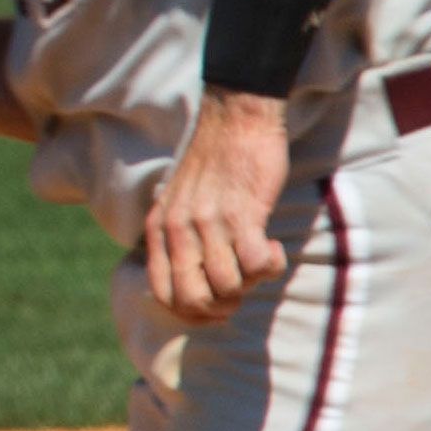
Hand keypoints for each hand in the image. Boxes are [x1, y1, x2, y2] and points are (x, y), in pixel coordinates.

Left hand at [145, 89, 290, 324]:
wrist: (235, 117)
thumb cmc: (215, 161)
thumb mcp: (178, 199)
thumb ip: (178, 234)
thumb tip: (192, 278)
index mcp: (159, 228)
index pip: (163, 293)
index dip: (191, 313)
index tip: (216, 308)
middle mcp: (178, 229)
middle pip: (193, 300)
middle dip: (222, 307)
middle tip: (242, 288)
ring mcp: (209, 223)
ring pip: (227, 287)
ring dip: (250, 283)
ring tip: (258, 257)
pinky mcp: (243, 215)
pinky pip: (256, 266)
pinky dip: (270, 266)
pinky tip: (272, 246)